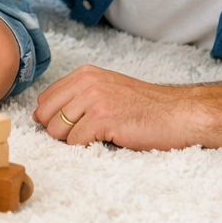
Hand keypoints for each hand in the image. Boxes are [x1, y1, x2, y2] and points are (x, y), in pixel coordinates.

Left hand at [33, 64, 207, 150]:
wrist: (178, 114)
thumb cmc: (145, 108)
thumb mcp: (107, 90)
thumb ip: (78, 96)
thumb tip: (43, 115)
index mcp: (85, 74)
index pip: (45, 99)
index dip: (51, 118)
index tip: (68, 128)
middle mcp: (86, 82)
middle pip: (46, 115)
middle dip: (58, 131)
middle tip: (82, 137)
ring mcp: (94, 99)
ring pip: (57, 130)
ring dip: (72, 141)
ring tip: (96, 138)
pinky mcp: (103, 118)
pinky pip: (75, 141)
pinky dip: (85, 148)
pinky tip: (104, 142)